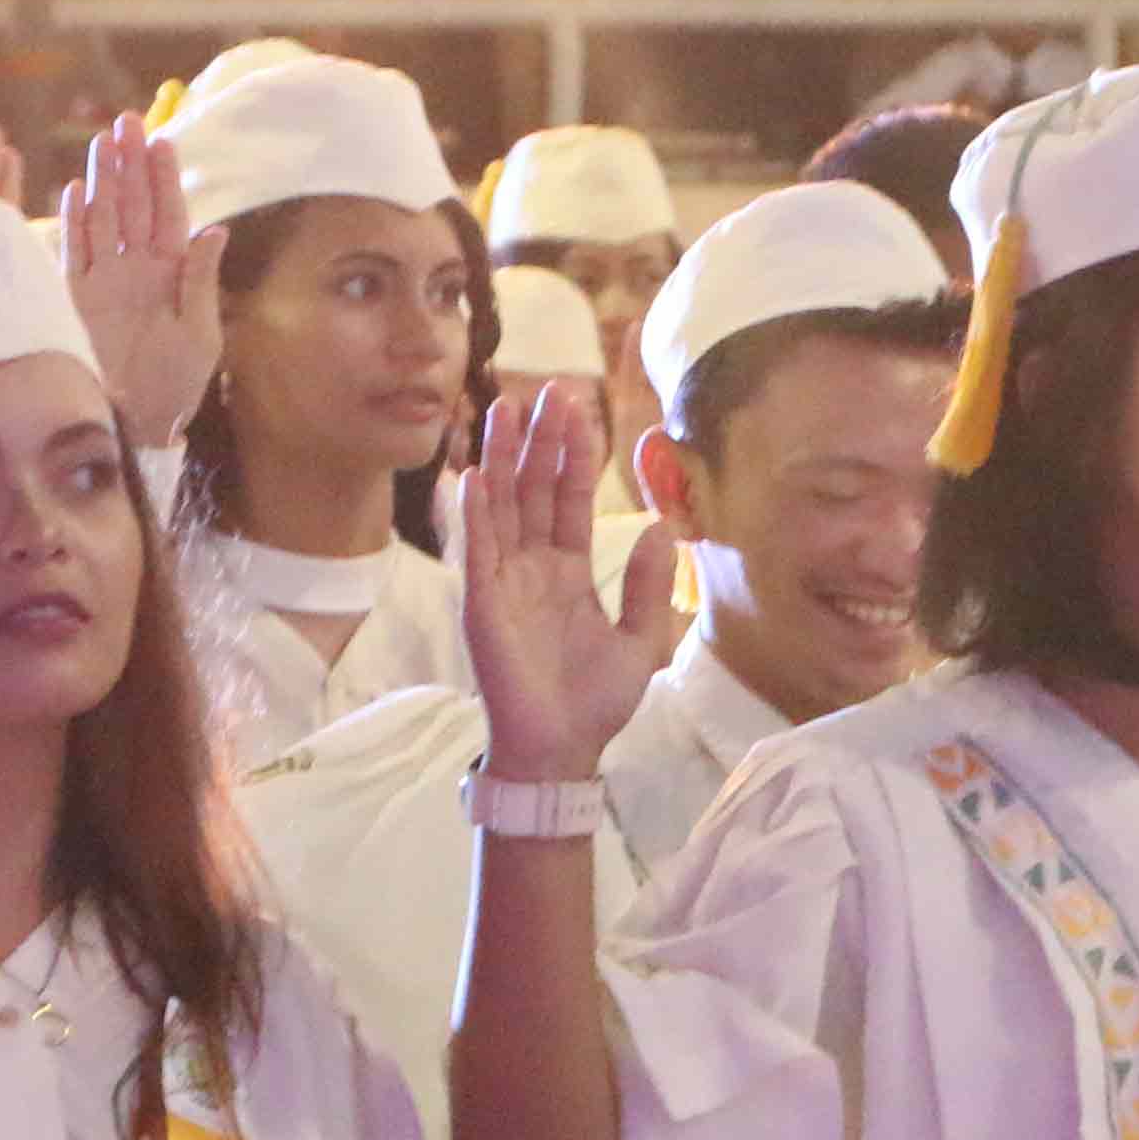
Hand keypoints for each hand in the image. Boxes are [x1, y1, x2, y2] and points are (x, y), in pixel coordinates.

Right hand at [59, 113, 223, 451]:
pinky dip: (75, 222)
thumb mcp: (200, 335)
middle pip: (133, 205)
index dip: (164, 178)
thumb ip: (200, 281)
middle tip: (126, 122)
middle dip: (131, 164)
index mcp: (171, 274)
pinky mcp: (75, 297)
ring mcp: (104, 280)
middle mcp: (136, 269)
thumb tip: (214, 231)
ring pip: (103, 218)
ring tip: (103, 143)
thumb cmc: (175, 386)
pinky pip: (74, 251)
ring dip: (104, 181)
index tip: (162, 140)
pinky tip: (76, 191)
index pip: (167, 214)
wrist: (136, 423)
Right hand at [460, 383, 682, 780]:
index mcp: (568, 573)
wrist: (562, 751)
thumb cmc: (594, 704)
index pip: (570, 499)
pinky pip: (479, 551)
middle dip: (539, 439)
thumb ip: (649, 584)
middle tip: (547, 388)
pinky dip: (475, 513)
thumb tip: (664, 527)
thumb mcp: (640, 640)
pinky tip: (474, 475)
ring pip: (502, 506)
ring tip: (503, 408)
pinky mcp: (483, 605)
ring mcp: (504, 583)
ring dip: (501, 458)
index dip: (574, 454)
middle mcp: (532, 568)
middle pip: (533, 489)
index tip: (578, 407)